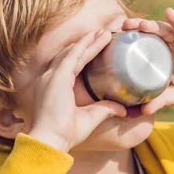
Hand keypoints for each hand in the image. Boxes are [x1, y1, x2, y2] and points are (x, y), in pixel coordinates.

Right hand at [28, 30, 125, 151]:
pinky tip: (94, 37)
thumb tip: (123, 109)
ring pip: (74, 52)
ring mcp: (52, 76)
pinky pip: (73, 56)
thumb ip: (106, 109)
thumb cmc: (66, 133)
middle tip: (103, 33)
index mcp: (53, 87)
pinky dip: (84, 45)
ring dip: (89, 41)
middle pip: (71, 55)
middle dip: (87, 44)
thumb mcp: (91, 117)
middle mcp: (49, 79)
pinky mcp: (57, 77)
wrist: (51, 140)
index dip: (83, 54)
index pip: (70, 65)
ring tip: (104, 33)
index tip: (96, 47)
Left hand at [121, 8, 173, 114]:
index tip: (113, 43)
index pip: (141, 48)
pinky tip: (169, 12)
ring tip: (140, 23)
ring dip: (151, 25)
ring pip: (163, 30)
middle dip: (135, 29)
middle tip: (122, 27)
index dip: (128, 44)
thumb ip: (160, 100)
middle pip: (148, 35)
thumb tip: (143, 110)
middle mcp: (167, 48)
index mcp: (160, 59)